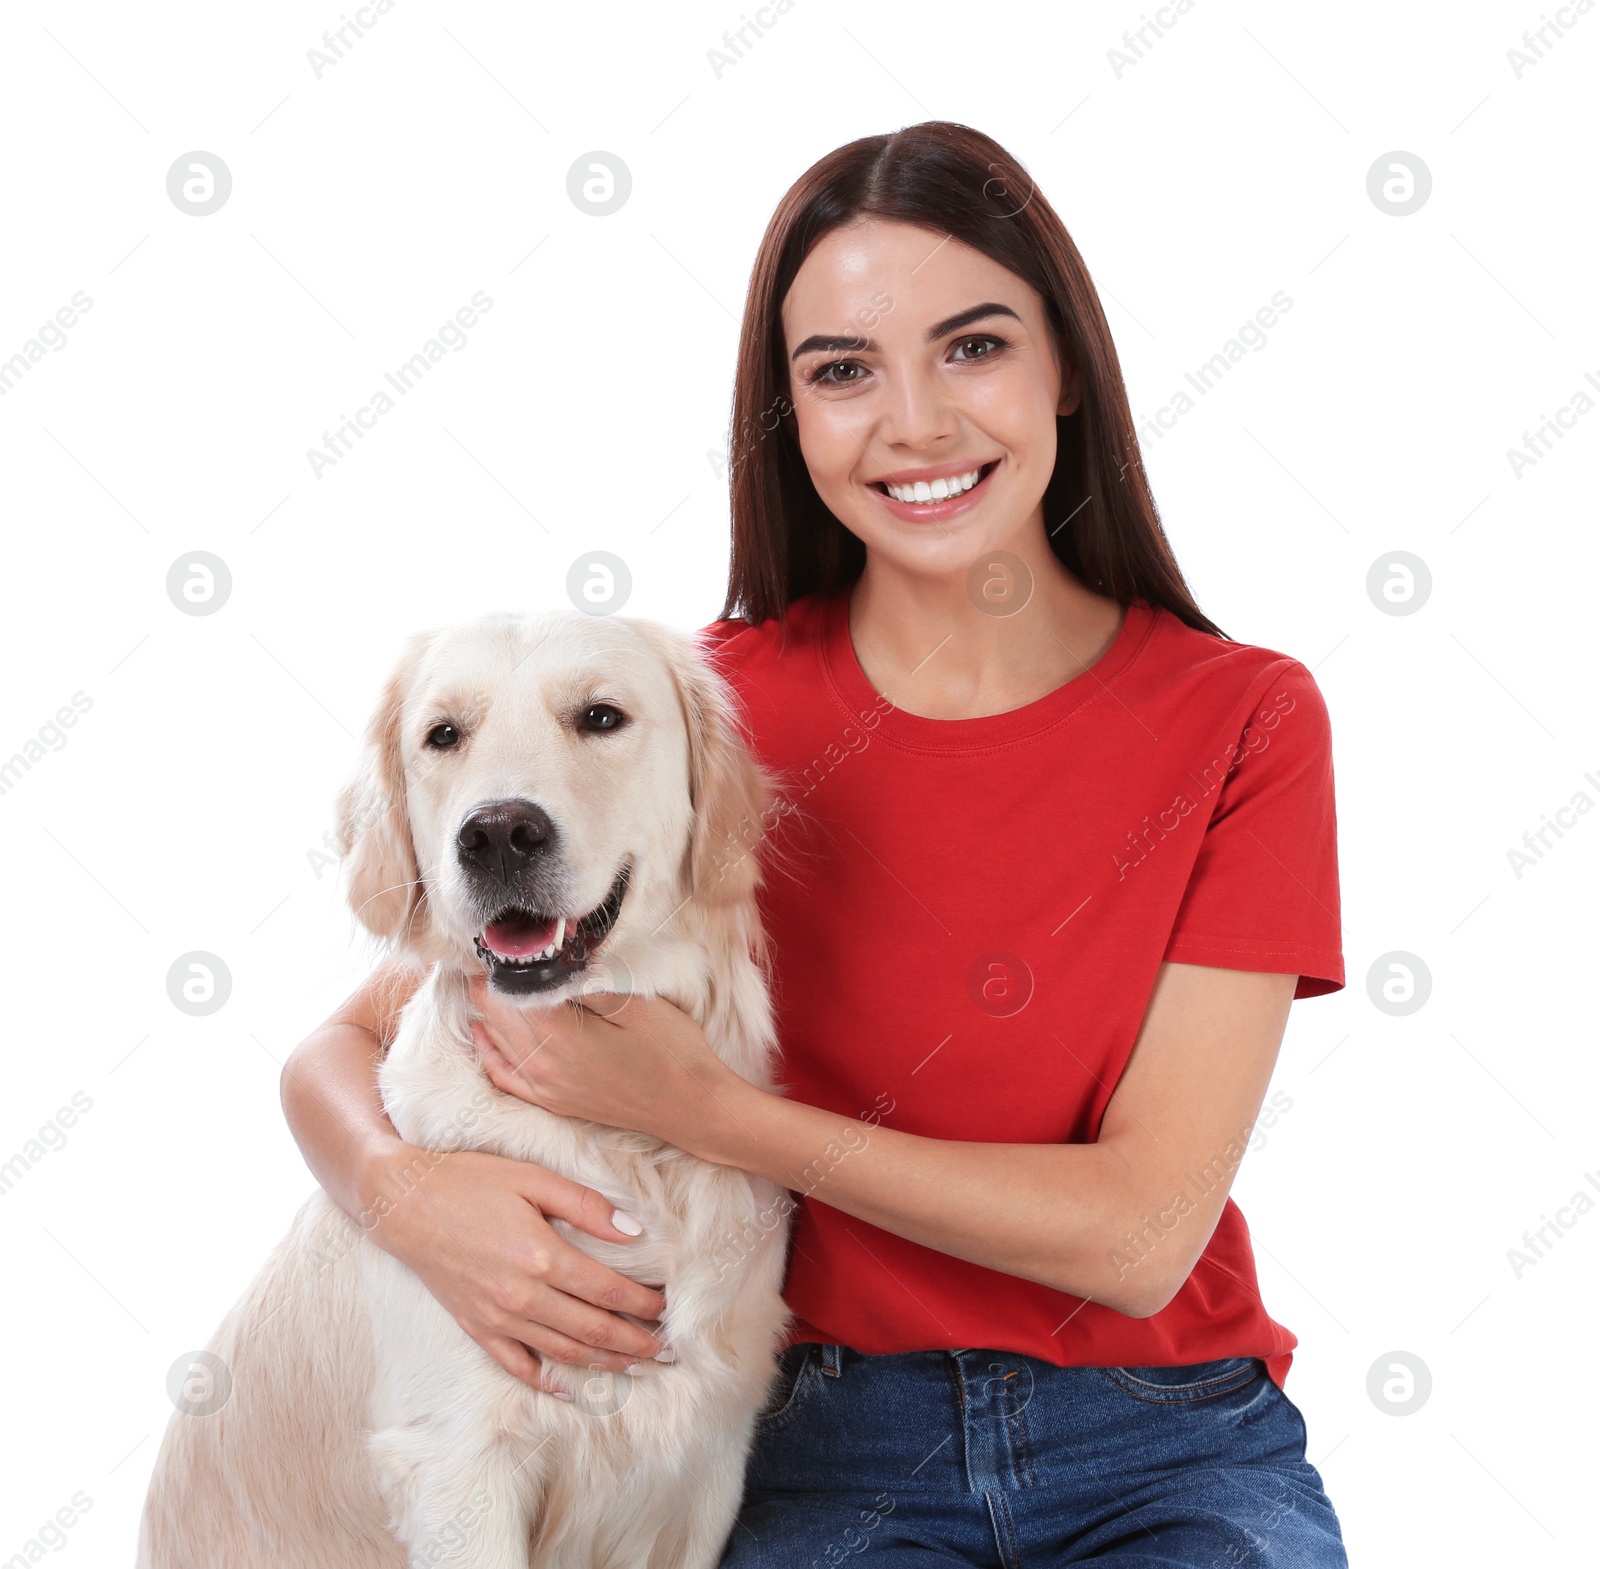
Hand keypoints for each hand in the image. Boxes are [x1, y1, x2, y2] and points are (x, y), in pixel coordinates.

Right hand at [361, 1137, 671, 1395]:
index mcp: (542, 1256)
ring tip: (634, 1364)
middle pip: (592, 1329)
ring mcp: (497, 1318)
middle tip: (666, 1348)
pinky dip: (547, 1379)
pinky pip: (517, 1365)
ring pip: (563, 1352)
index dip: (642, 1304)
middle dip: (634, 1341)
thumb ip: (585, 1205)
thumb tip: (632, 1231)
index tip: (668, 1308)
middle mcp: (522, 1295)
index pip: (607, 1290)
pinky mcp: (476, 1328)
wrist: (403, 1202)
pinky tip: (571, 1385)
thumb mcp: (532, 1178)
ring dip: (603, 1362)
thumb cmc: (470, 1181)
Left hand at [466, 975, 741, 1156]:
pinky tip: (481, 1032)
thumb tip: (552, 960)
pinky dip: (488, 1051)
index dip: (501, 963)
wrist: (692, 1107)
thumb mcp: (638, 1005)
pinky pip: (504, 1076)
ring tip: (484, 978)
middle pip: (496, 1014)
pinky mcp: (552, 1101)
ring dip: (486, 1008)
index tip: (501, 938)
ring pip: (495, 1041)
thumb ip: (589, 983)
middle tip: (492, 950)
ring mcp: (545, 1088)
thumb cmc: (673, 1052)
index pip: (510, 992)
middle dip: (488, 981)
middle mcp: (543, 1066)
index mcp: (562, 1038)